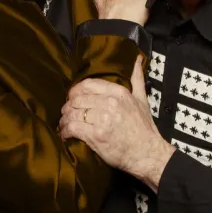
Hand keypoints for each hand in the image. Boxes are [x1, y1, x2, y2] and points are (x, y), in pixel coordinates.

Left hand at [60, 56, 174, 190]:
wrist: (147, 153)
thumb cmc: (144, 128)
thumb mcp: (142, 100)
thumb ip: (137, 78)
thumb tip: (137, 59)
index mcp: (119, 93)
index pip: (88, 85)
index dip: (75, 91)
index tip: (72, 97)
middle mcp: (110, 103)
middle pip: (77, 99)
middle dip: (68, 107)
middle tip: (66, 113)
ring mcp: (102, 119)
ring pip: (73, 113)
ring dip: (64, 119)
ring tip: (64, 124)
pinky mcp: (96, 135)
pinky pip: (73, 128)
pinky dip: (65, 131)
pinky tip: (65, 134)